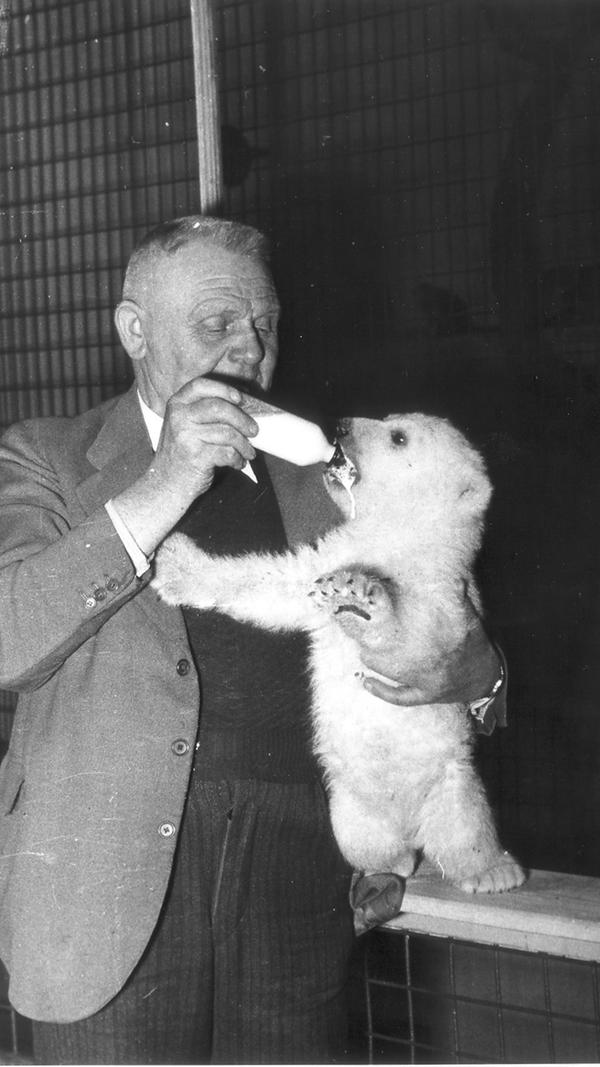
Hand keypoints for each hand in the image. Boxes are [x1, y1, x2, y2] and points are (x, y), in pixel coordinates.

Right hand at [154, 377, 258, 498]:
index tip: (240, 398)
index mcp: (176, 405)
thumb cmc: (183, 454)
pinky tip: (237, 463)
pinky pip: (227, 452)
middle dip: (242, 419)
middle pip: (219, 407)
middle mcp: (179, 417)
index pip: (200, 385)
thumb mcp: (185, 426)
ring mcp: (186, 436)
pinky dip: (237, 459)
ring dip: (244, 445)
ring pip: (227, 432)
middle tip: (254, 431)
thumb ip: (204, 413)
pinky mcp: (196, 456)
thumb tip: (243, 407)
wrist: (166, 485)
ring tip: (248, 453)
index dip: (223, 389)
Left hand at [362, 603, 502, 706]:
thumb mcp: (472, 620)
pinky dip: (383, 691)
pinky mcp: (426, 696)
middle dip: (382, 643)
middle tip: (365, 629)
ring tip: (362, 650)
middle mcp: (434, 664)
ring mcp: (429, 682)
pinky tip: (365, 683)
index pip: (422, 629)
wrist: (489, 679)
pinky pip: (402, 697)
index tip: (382, 608)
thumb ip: (461, 598)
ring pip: (397, 674)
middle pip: (401, 654)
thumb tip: (455, 576)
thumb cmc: (477, 647)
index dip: (398, 622)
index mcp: (447, 642)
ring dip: (379, 664)